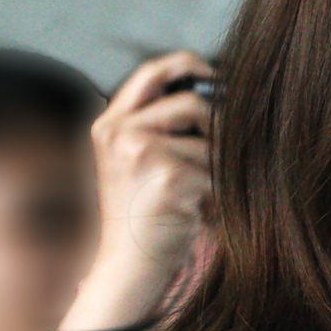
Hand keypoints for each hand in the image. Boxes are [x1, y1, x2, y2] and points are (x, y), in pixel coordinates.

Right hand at [28, 51, 215, 330]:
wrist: (130, 265)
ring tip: (196, 191)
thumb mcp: (139, 159)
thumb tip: (220, 91)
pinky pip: (218, 169)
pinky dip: (218, 189)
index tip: (212, 75)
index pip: (151, 72)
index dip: (187, 64)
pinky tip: (197, 208)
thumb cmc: (145, 212)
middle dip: (215, 127)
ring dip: (216, 166)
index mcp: (109, 124)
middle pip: (192, 102)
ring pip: (212, 140)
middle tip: (213, 155)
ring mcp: (142, 154)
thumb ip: (163, 124)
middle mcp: (120, 133)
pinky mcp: (171, 176)